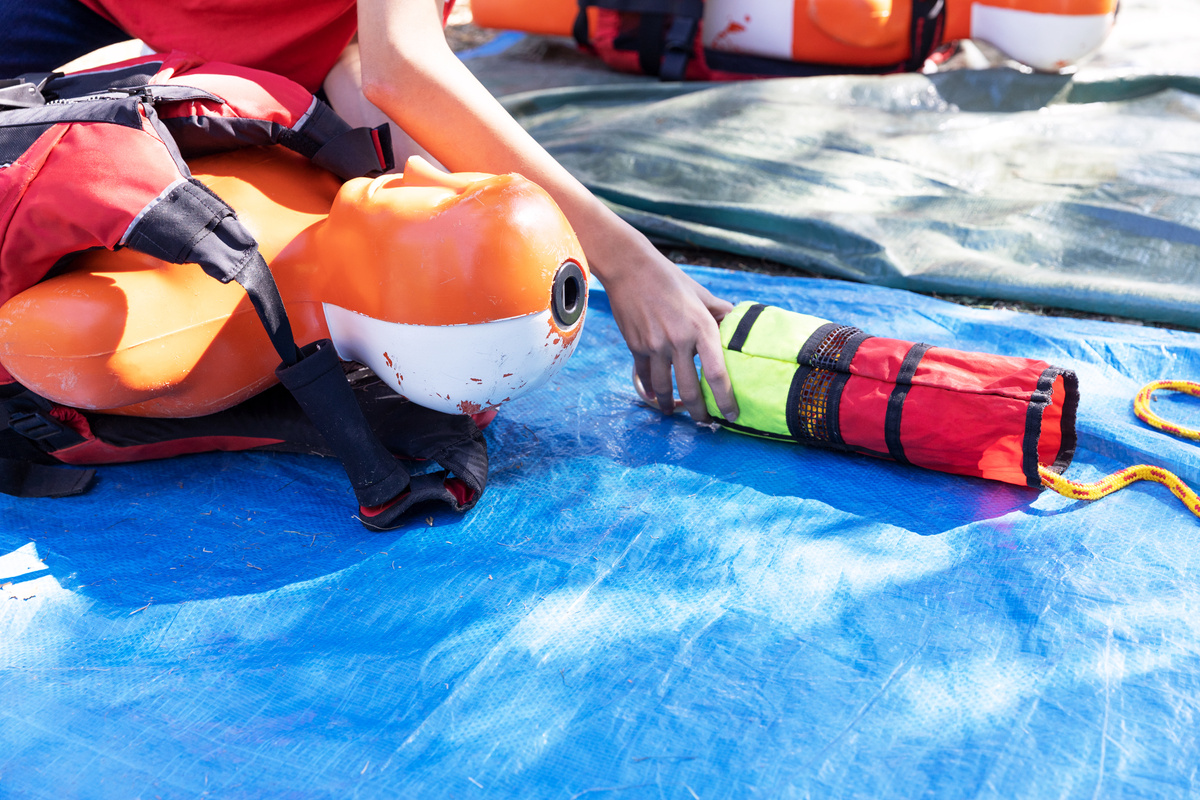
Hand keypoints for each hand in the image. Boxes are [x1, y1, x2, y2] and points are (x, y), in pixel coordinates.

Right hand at [601, 248, 739, 423]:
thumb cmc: (670, 279)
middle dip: (699, 412)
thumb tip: (736, 324)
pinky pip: (645, 377)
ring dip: (670, 406)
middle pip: (691, 390)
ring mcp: (655, 346)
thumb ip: (721, 312)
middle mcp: (679, 341)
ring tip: (675, 412)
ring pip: (665, 389)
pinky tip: (656, 396)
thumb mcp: (701, 294)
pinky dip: (651, 390)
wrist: (630, 269)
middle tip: (705, 422)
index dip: (726, 399)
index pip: (718, 373)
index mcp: (702, 328)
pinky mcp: (636, 347)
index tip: (731, 414)